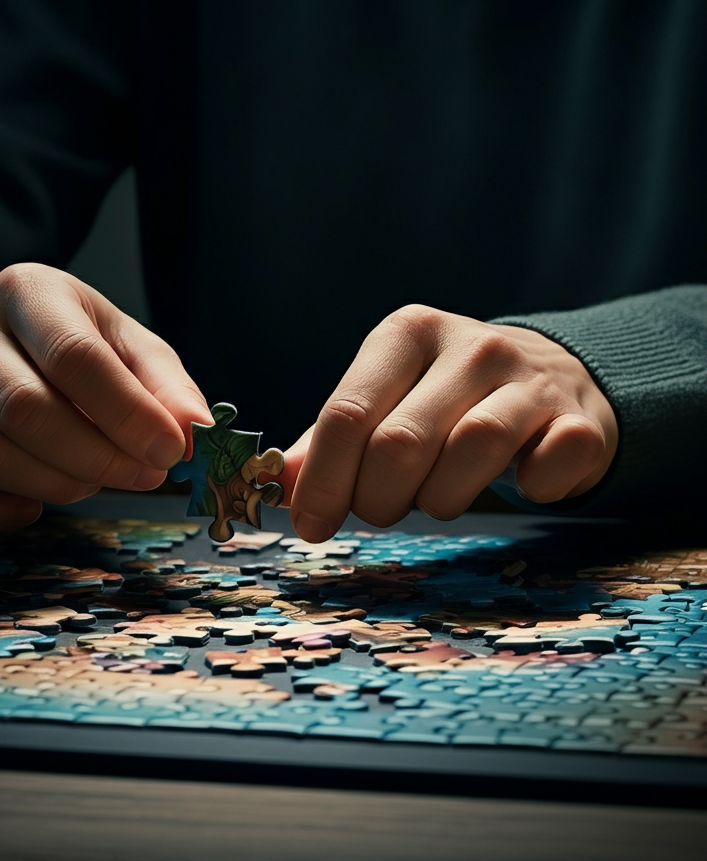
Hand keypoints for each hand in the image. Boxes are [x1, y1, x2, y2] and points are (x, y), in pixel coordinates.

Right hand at [0, 263, 211, 532]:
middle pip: (24, 408)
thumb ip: (166, 386)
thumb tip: (193, 431)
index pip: (73, 356)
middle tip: (142, 475)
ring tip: (90, 481)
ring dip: (51, 485)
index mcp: (25, 291)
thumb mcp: (130, 347)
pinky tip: (30, 507)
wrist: (3, 351)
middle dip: (97, 457)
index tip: (169, 451)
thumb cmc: (77, 350)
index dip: (127, 413)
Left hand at [284, 305, 618, 540]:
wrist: (551, 378)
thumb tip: (277, 484)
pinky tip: (520, 480)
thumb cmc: (444, 399)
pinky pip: (546, 470)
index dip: (322, 480)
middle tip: (382, 509)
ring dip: (440, 500)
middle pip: (399, 444)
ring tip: (437, 497)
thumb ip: (329, 441)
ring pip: (469, 453)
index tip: (309, 526)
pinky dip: (528, 491)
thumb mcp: (384, 400)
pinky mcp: (583, 420)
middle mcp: (469, 345)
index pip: (347, 413)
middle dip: (377, 499)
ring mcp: (531, 379)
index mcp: (406, 334)